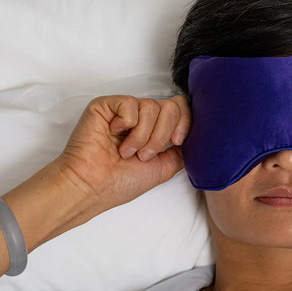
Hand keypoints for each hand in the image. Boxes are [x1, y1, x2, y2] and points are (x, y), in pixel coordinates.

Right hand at [55, 94, 189, 212]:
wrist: (95, 186)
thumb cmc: (120, 182)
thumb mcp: (164, 168)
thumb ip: (181, 151)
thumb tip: (196, 138)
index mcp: (155, 130)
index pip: (181, 109)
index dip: (185, 123)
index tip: (176, 142)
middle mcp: (141, 118)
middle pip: (171, 106)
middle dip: (161, 136)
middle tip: (144, 155)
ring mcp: (124, 110)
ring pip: (152, 106)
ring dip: (142, 136)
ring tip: (127, 151)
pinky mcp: (106, 105)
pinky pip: (131, 104)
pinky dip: (126, 125)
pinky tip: (113, 135)